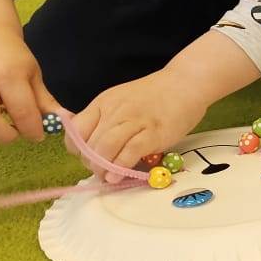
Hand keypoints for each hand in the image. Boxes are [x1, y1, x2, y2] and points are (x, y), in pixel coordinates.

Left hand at [69, 71, 211, 175]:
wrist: (184, 83)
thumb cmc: (154, 96)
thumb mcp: (120, 100)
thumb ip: (104, 119)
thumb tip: (89, 143)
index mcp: (103, 103)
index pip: (76, 131)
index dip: (77, 149)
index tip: (86, 157)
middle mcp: (115, 112)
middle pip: (90, 145)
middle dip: (91, 164)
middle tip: (100, 171)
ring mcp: (134, 122)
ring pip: (105, 149)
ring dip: (102, 168)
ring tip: (108, 177)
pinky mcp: (154, 133)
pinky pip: (130, 153)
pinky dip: (120, 167)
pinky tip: (118, 175)